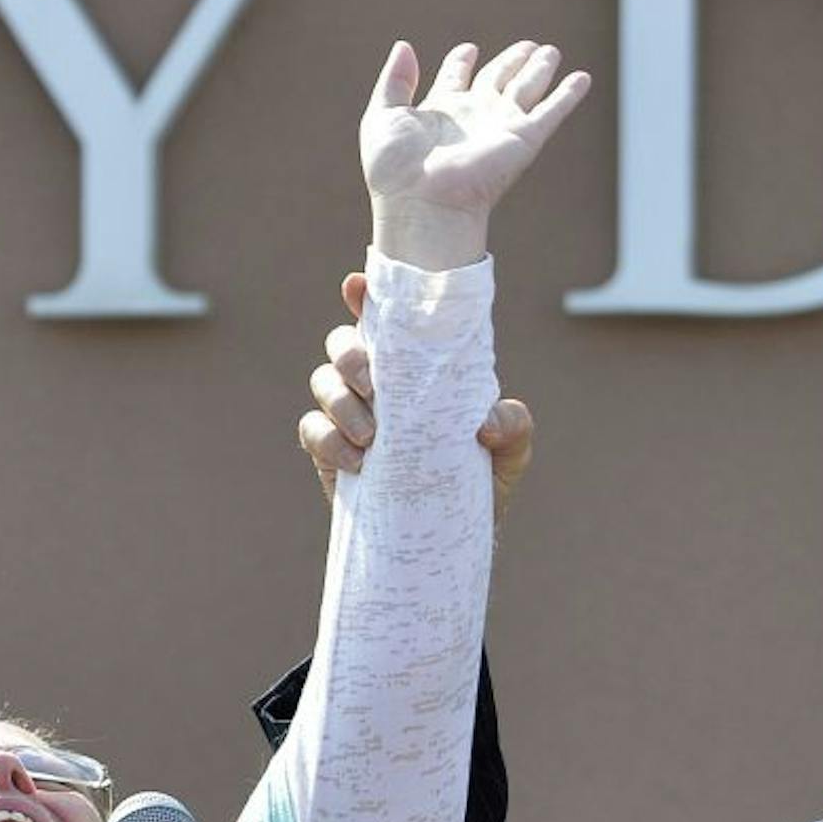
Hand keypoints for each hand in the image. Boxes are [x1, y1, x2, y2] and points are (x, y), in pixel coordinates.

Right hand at [298, 271, 533, 515]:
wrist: (451, 535)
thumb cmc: (483, 480)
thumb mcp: (512, 451)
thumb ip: (511, 425)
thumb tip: (483, 422)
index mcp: (416, 368)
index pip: (386, 321)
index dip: (365, 297)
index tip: (356, 286)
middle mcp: (377, 383)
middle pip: (342, 344)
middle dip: (350, 355)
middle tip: (372, 384)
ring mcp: (348, 415)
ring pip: (322, 382)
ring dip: (340, 401)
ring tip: (371, 435)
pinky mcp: (329, 451)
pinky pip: (311, 429)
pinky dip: (328, 439)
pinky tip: (358, 462)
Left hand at [361, 40, 590, 269]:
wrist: (420, 202)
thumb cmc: (395, 168)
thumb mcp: (382, 115)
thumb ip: (395, 80)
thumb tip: (404, 45)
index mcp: (440, 110)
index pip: (456, 77)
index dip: (462, 62)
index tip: (468, 49)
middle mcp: (472, 116)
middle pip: (497, 79)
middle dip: (512, 61)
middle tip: (527, 45)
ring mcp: (499, 126)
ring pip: (526, 88)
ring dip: (540, 69)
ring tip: (550, 51)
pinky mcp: (522, 138)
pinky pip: (552, 111)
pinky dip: (568, 95)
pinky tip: (582, 78)